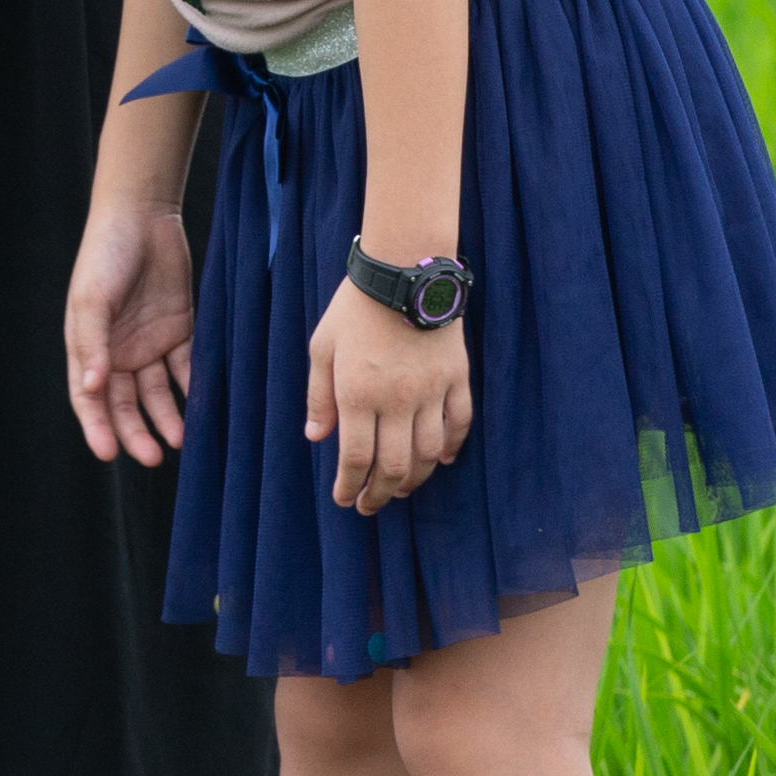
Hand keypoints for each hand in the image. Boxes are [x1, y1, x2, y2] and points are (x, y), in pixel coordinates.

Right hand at [65, 199, 198, 465]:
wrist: (142, 215)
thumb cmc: (105, 254)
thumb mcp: (91, 299)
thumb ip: (91, 344)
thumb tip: (91, 388)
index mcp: (87, 347)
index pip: (89, 398)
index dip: (97, 428)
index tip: (109, 454)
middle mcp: (117, 352)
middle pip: (126, 404)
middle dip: (136, 432)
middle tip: (152, 457)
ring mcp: (149, 343)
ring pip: (159, 393)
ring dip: (168, 418)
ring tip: (181, 439)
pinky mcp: (179, 330)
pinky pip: (187, 367)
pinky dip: (193, 388)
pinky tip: (203, 407)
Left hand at [302, 285, 473, 511]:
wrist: (404, 270)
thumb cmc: (355, 307)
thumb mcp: (322, 347)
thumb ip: (318, 395)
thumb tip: (316, 437)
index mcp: (357, 393)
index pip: (355, 458)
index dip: (350, 487)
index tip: (344, 500)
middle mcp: (396, 400)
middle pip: (393, 466)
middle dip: (379, 494)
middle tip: (370, 505)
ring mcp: (431, 391)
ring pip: (428, 453)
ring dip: (414, 480)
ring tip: (401, 489)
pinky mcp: (456, 378)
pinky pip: (459, 423)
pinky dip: (452, 448)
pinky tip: (441, 461)